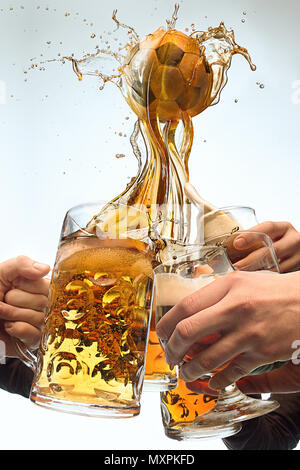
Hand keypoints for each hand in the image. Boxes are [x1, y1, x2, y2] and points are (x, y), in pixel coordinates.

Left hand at [0, 256, 49, 357]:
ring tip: (3, 313)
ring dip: (13, 314)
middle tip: (4, 300)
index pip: (47, 285)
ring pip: (39, 318)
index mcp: (37, 285)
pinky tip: (8, 326)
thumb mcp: (1, 273)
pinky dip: (16, 328)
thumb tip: (46, 268)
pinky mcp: (33, 339)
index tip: (13, 285)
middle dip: (17, 301)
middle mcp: (41, 303)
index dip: (27, 286)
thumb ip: (22, 264)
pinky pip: (33, 334)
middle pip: (43, 302)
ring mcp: (39, 322)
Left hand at [156, 270, 299, 389]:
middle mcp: (235, 308)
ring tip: (185, 372)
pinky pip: (231, 373)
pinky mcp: (262, 353)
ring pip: (206, 359)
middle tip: (169, 356)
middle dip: (171, 349)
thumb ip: (217, 292)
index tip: (160, 333)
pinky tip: (212, 381)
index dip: (166, 323)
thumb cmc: (275, 290)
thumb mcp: (243, 280)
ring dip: (189, 370)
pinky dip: (217, 381)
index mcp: (228, 286)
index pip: (185, 306)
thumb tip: (189, 308)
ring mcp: (248, 333)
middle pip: (187, 332)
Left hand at [233, 221, 299, 272]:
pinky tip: (254, 281)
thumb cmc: (280, 243)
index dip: (252, 235)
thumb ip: (256, 238)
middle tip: (236, 265)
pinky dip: (266, 278)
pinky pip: (280, 275)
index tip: (237, 243)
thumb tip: (231, 244)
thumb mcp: (271, 236)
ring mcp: (298, 256)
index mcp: (284, 228)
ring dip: (258, 271)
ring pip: (277, 266)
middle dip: (252, 259)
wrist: (297, 252)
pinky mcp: (297, 269)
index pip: (268, 228)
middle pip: (273, 250)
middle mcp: (294, 240)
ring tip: (242, 275)